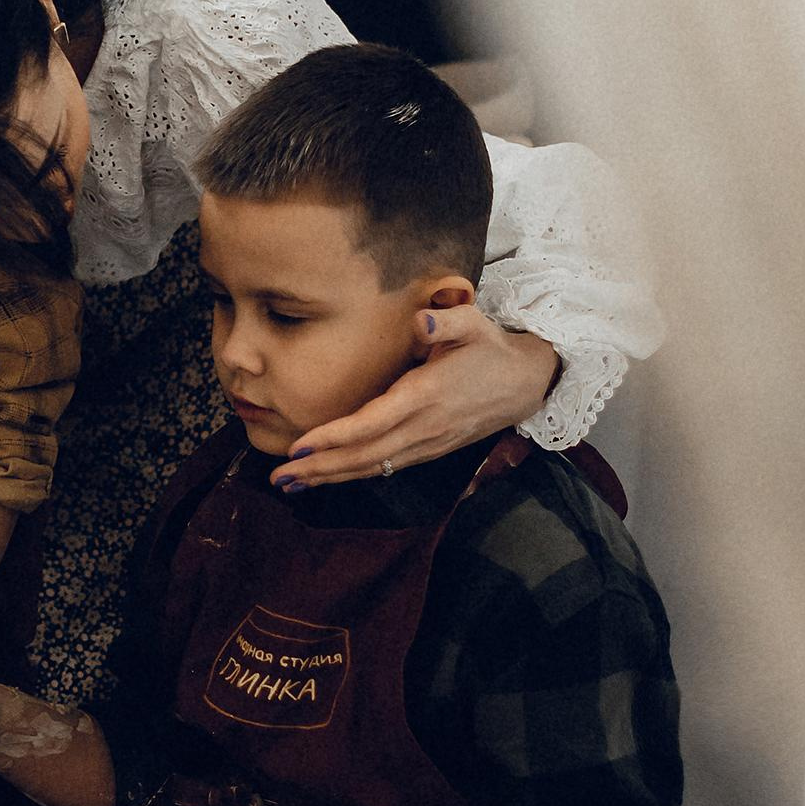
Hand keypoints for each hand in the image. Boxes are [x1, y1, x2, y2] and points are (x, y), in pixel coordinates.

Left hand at [277, 309, 558, 488]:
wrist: (525, 383)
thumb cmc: (491, 348)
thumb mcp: (475, 324)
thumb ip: (448, 320)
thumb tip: (422, 321)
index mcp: (426, 395)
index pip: (372, 423)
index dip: (333, 438)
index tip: (297, 445)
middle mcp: (423, 427)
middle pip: (364, 455)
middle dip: (320, 467)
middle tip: (279, 477)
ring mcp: (426, 444)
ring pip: (372, 467)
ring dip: (330, 477)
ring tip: (290, 485)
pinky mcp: (428, 451)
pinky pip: (385, 468)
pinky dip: (353, 475)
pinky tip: (326, 478)